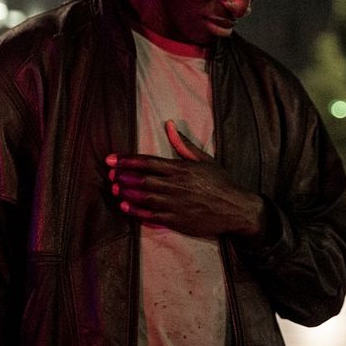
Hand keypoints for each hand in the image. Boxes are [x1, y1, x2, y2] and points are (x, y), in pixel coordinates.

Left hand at [106, 120, 263, 238]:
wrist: (236, 208)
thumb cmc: (221, 182)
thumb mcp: (204, 159)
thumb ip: (183, 144)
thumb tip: (169, 125)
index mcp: (181, 169)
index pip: (148, 162)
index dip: (127, 160)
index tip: (112, 159)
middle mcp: (176, 186)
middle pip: (142, 180)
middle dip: (123, 176)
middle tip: (109, 174)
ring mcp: (175, 204)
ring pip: (144, 197)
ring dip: (126, 192)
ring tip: (114, 188)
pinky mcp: (177, 221)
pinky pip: (151, 216)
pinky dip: (136, 211)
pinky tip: (125, 206)